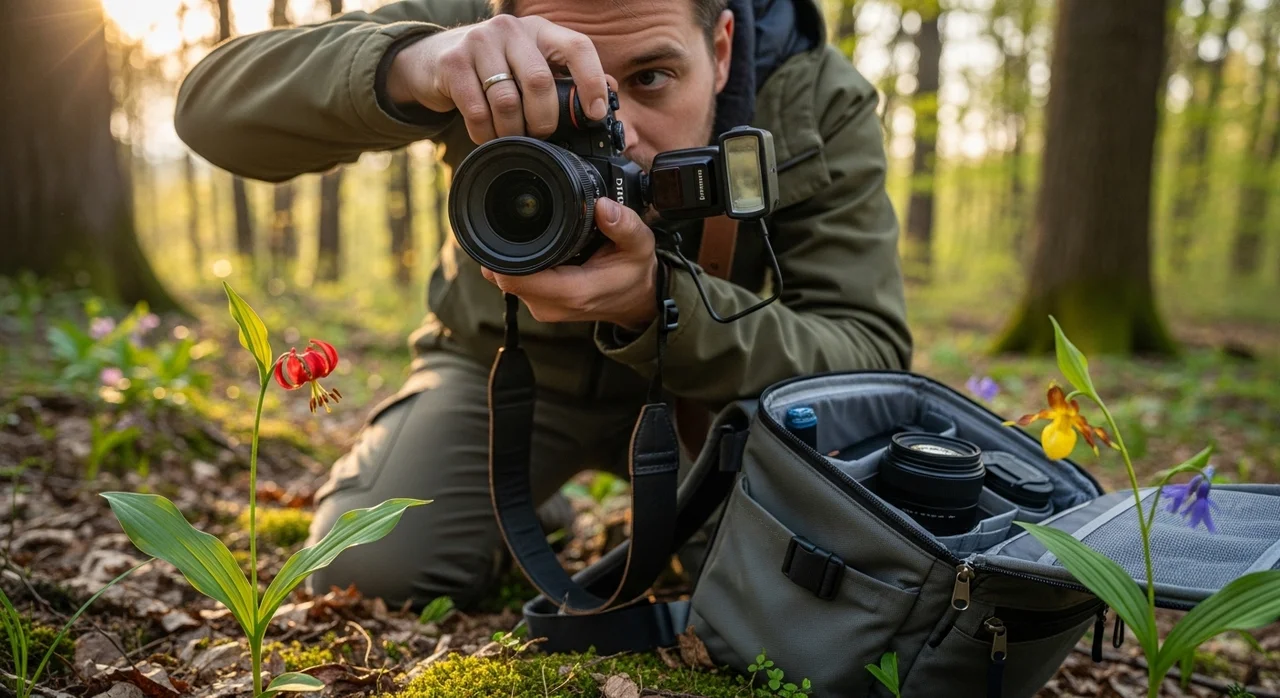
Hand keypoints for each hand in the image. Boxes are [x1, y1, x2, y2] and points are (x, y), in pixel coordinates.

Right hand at [385, 14, 610, 144]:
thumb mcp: (531, 64)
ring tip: (512, 138)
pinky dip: (485, 133)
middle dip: (544, 120)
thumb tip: (609, 94)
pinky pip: (477, 111)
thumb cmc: (493, 68)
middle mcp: (510, 29)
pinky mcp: (452, 63)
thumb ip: (565, 78)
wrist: (433, 59)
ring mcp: (478, 42)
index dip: (592, 81)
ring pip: (507, 101)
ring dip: (512, 131)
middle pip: (539, 82)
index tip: (596, 113)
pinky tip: (487, 135)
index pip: (577, 47)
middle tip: (541, 135)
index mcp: (539, 30)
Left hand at [481, 198, 658, 331]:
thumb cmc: (634, 273)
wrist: (637, 300)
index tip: (505, 225)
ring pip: (505, 281)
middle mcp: (551, 305)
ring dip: (510, 257)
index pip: (515, 278)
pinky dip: (516, 266)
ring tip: (529, 235)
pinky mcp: (540, 305)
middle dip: (503, 249)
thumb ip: (624, 225)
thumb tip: (603, 206)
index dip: (502, 252)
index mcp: (572, 292)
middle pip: (503, 278)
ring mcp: (543, 308)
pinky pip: (514, 284)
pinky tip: (532, 249)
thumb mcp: (639, 245)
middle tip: (517, 221)